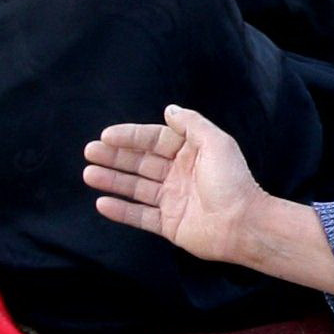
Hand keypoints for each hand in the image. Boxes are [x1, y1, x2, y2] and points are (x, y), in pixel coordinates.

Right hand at [86, 105, 268, 262]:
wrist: (244, 225)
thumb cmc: (232, 181)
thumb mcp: (216, 143)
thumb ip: (191, 124)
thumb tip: (169, 109)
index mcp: (191, 153)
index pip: (154, 140)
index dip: (130, 137)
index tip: (106, 135)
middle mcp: (179, 175)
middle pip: (141, 162)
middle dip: (115, 157)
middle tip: (90, 152)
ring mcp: (173, 200)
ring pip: (136, 188)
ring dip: (112, 180)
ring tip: (89, 174)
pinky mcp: (170, 224)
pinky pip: (140, 216)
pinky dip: (121, 210)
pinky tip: (102, 203)